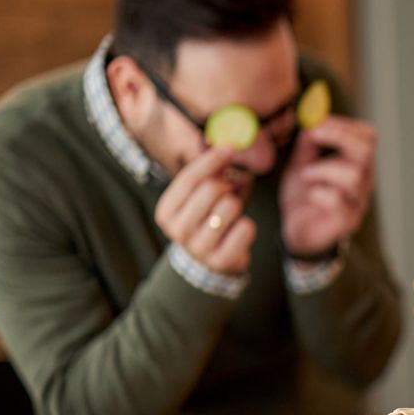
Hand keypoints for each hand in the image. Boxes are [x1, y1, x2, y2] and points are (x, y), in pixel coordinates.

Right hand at [155, 146, 256, 275]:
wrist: (207, 265)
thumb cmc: (204, 223)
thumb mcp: (196, 200)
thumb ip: (206, 176)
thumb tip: (227, 149)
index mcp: (166, 212)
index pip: (190, 178)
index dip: (212, 160)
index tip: (229, 149)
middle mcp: (178, 230)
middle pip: (212, 189)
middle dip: (227, 186)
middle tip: (230, 192)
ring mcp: (199, 248)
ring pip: (231, 206)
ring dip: (237, 206)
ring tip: (230, 216)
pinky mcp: (222, 260)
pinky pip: (246, 228)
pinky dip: (247, 226)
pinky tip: (237, 232)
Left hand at [279, 116, 375, 257]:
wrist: (298, 232)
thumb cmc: (304, 197)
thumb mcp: (301, 164)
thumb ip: (307, 145)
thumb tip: (310, 121)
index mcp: (356, 163)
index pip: (368, 136)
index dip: (344, 124)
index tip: (316, 121)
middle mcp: (363, 181)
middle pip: (366, 149)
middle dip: (338, 136)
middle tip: (312, 134)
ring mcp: (357, 202)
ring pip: (353, 175)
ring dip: (324, 169)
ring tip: (306, 174)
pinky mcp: (347, 222)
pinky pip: (340, 202)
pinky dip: (322, 194)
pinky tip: (311, 194)